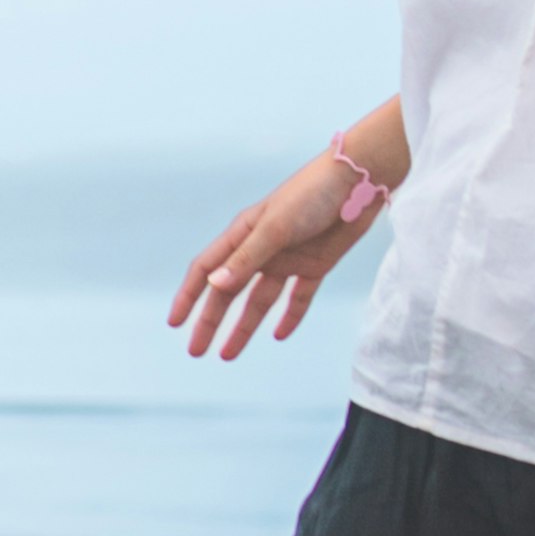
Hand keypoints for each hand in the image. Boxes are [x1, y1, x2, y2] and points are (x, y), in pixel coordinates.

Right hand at [172, 148, 381, 362]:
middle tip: (197, 351)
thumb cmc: (312, 195)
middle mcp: (261, 248)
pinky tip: (279, 335)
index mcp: (243, 234)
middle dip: (211, 321)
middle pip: (229, 291)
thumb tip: (214, 286)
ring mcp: (288, 258)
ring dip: (244, 326)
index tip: (175, 323)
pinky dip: (290, 316)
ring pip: (259, 300)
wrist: (359, 181)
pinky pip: (298, 297)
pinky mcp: (315, 264)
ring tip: (228, 354)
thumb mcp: (275, 228)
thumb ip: (246, 259)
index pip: (206, 269)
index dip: (189, 296)